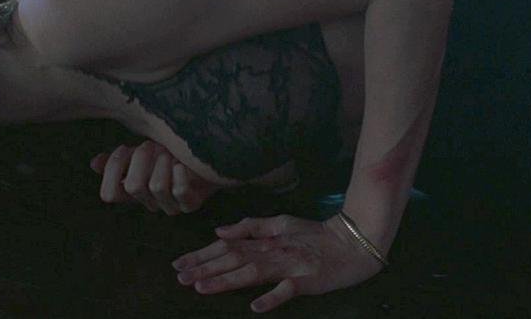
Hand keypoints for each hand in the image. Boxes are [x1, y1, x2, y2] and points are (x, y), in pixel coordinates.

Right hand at [90, 140, 218, 214]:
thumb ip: (119, 159)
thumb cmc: (170, 154)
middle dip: (140, 160)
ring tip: (168, 153)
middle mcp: (148, 203)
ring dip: (161, 164)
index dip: (113, 171)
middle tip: (149, 145)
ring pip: (156, 187)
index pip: (109, 194)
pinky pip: (179, 192)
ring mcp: (170, 206)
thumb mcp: (141, 154)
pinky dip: (179, 176)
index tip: (124, 149)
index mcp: (132, 193)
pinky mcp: (190, 204)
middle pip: (133, 186)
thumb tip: (94, 163)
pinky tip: (180, 164)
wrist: (204, 158)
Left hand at [171, 214, 383, 312]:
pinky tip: (255, 307)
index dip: (202, 255)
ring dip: (226, 280)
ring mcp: (289, 266)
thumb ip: (251, 226)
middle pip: (234, 259)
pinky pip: (287, 290)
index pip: (228, 246)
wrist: (351, 243)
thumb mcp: (281, 223)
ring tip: (202, 288)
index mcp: (265, 238)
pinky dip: (271, 298)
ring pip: (252, 273)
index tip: (179, 264)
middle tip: (180, 278)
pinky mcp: (306, 281)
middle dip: (205, 268)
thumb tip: (219, 231)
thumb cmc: (315, 234)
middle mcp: (272, 251)